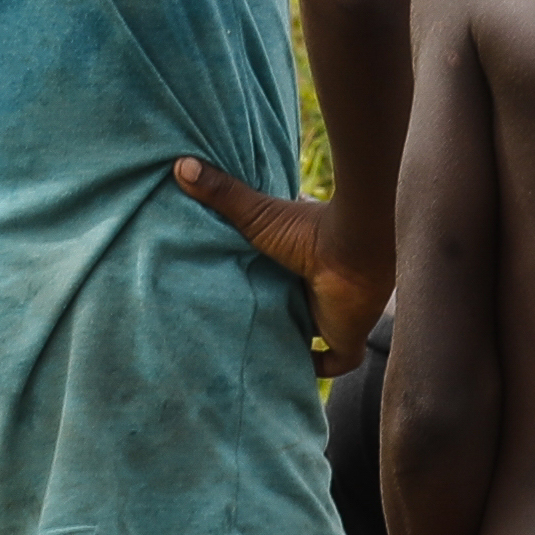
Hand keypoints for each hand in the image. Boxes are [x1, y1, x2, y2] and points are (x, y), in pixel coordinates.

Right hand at [170, 153, 382, 374]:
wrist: (356, 247)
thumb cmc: (309, 230)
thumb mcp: (256, 215)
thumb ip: (221, 193)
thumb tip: (179, 164)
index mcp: (298, 261)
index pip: (277, 276)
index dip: (260, 283)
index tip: (234, 289)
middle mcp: (316, 288)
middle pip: (291, 309)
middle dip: (271, 319)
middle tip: (237, 331)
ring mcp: (334, 314)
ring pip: (311, 336)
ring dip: (291, 346)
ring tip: (256, 358)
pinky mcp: (347, 338)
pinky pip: (337, 361)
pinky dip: (319, 369)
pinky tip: (293, 370)